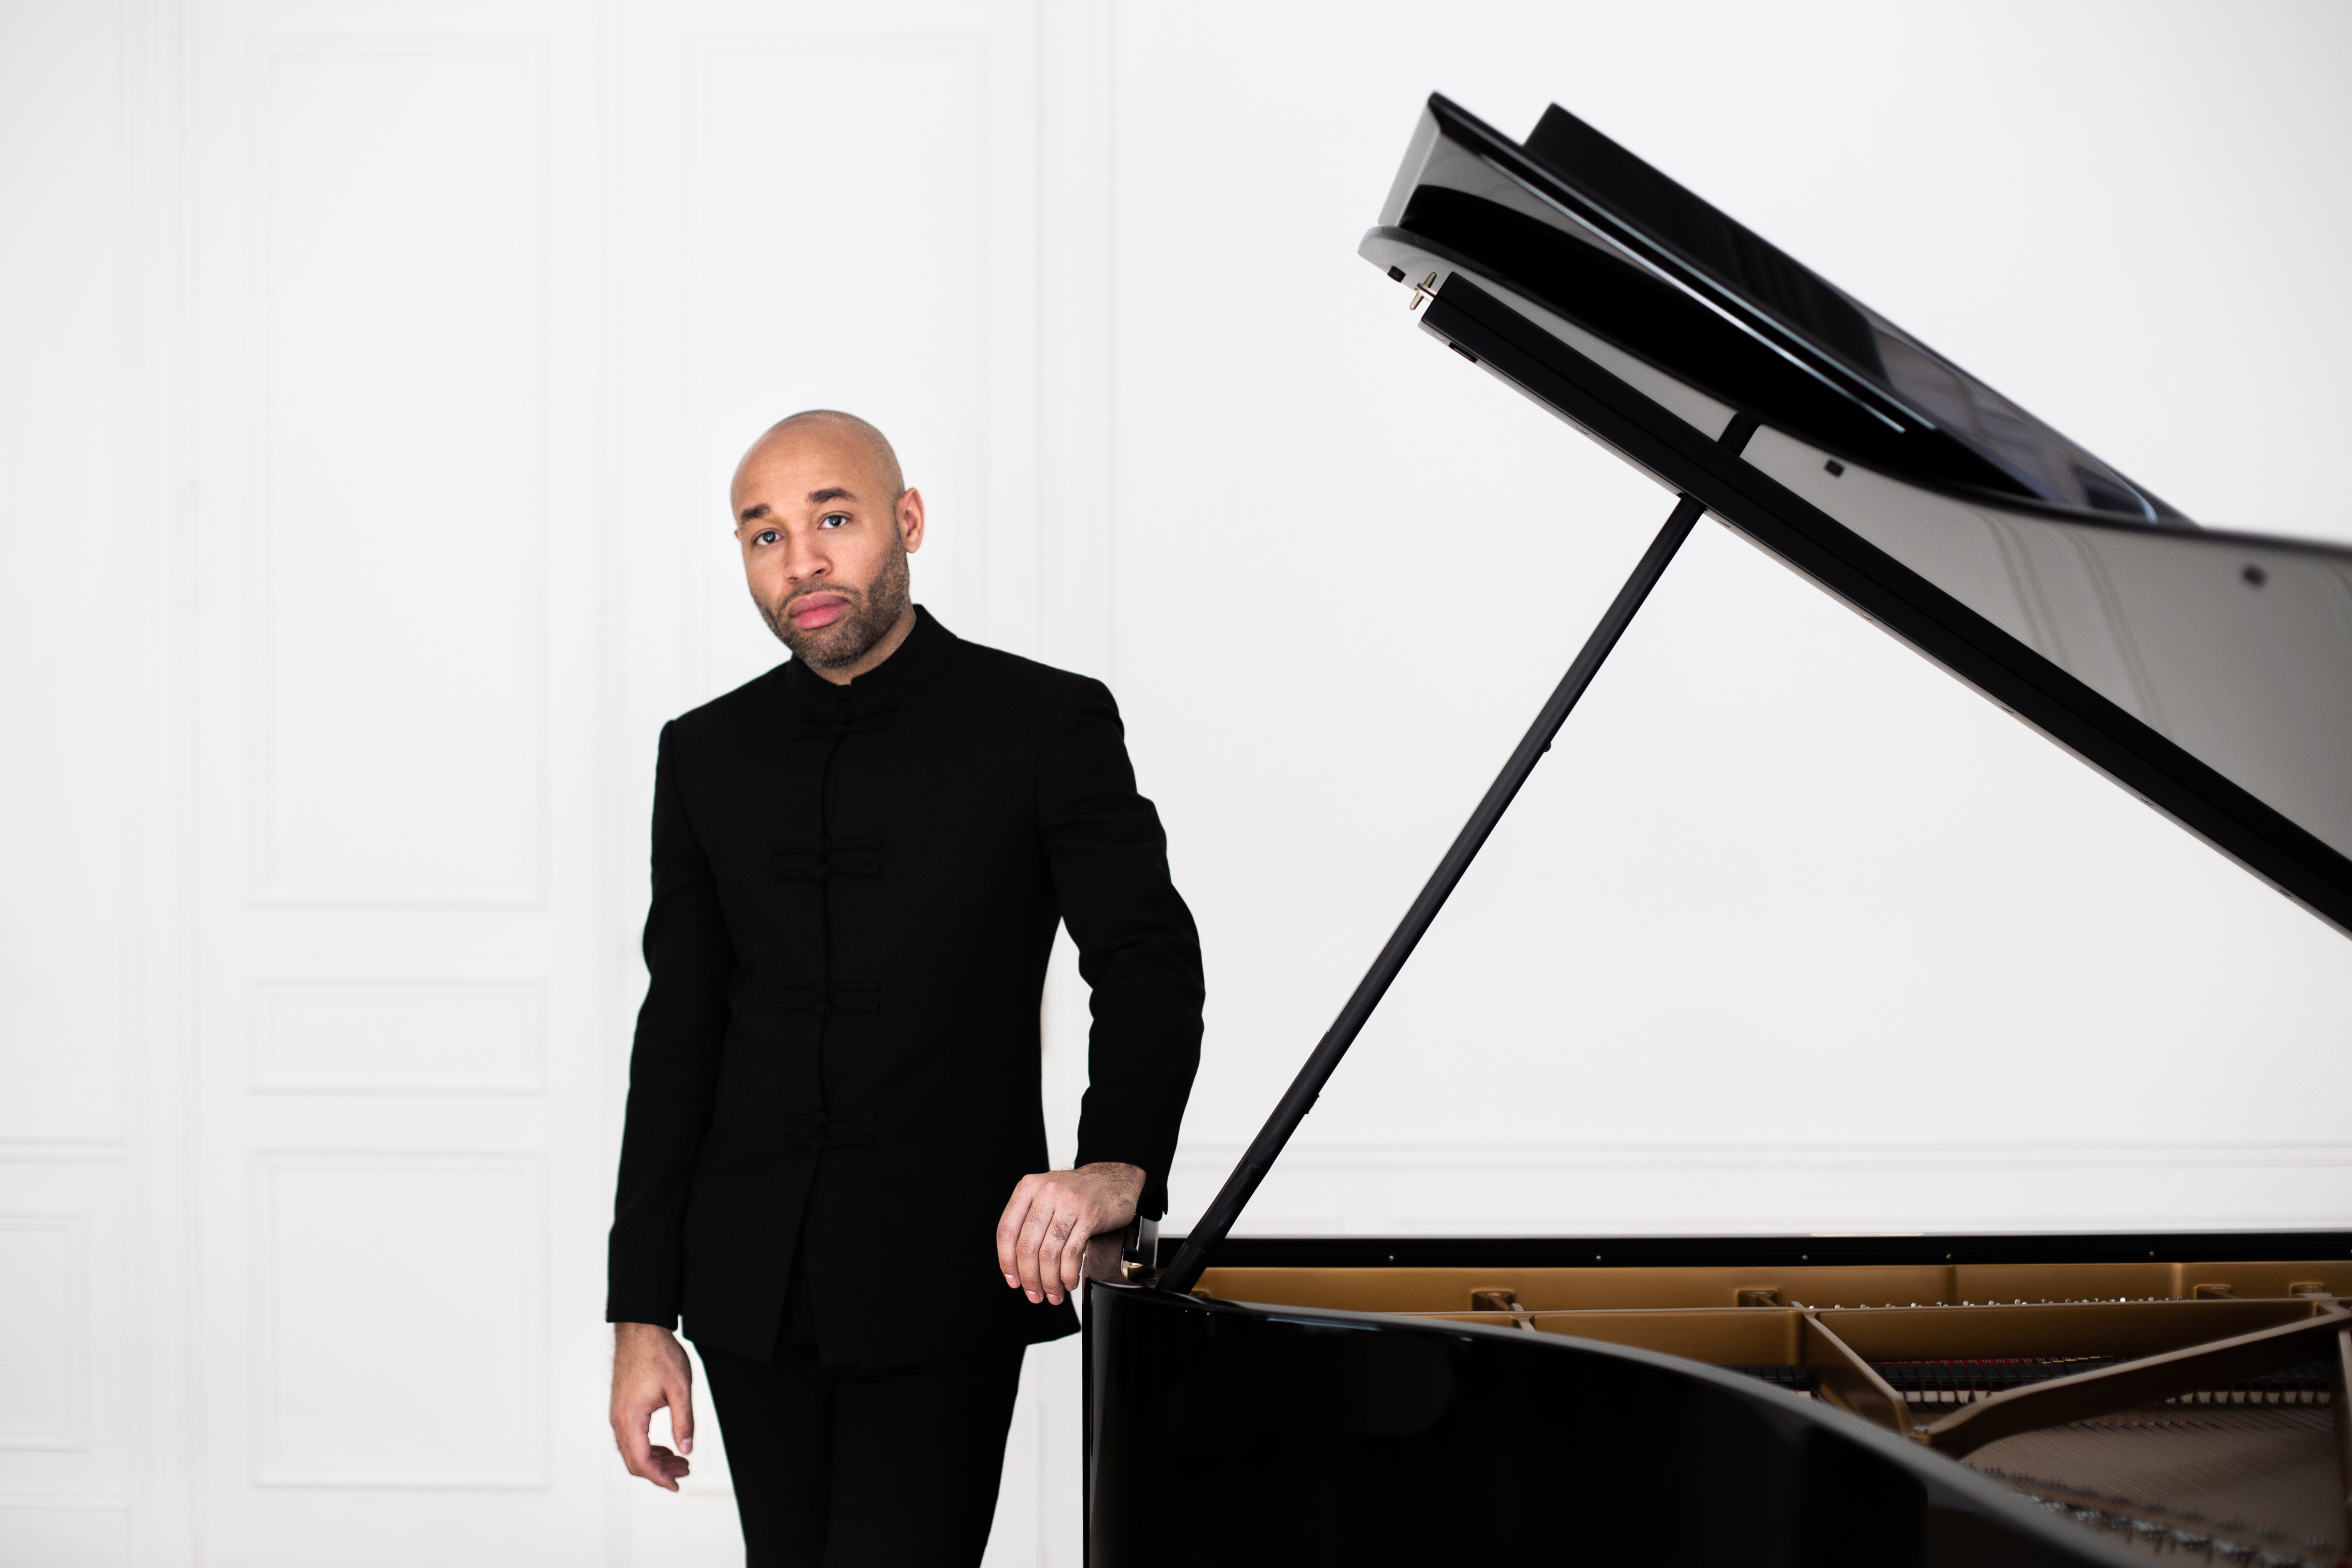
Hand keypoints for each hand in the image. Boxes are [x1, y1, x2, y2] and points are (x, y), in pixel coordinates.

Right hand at [610, 1321, 694, 1490]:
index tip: (676, 1485)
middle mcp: (618, 1420)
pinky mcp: (621, 1408)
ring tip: (680, 1461)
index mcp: (630, 1419)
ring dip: (655, 1460)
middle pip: (634, 1461)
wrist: (640, 1331)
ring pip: (632, 1450)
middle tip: (684, 1472)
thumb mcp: (679, 1389)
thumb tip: (686, 1450)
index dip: (659, 1478)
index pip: (641, 1461)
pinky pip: (631, 1437)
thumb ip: (684, 1422)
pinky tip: (665, 1447)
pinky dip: (648, 1447)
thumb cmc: (659, 1354)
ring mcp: (617, 1414)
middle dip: (659, 1472)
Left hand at [995, 1162, 1144, 1305]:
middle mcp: (1047, 1192)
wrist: (1114, 1180)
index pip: (1006, 1230)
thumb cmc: (1077, 1193)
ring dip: (1049, 1281)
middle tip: (1035, 1294)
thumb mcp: (1045, 1196)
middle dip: (1029, 1278)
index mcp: (1029, 1187)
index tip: (1013, 1280)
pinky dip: (1068, 1274)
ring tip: (1053, 1293)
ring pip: (1049, 1253)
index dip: (1006, 1261)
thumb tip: (1015, 1264)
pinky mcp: (1090, 1215)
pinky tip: (1068, 1281)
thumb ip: (1028, 1220)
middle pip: (1027, 1246)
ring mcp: (1069, 1202)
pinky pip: (1072, 1253)